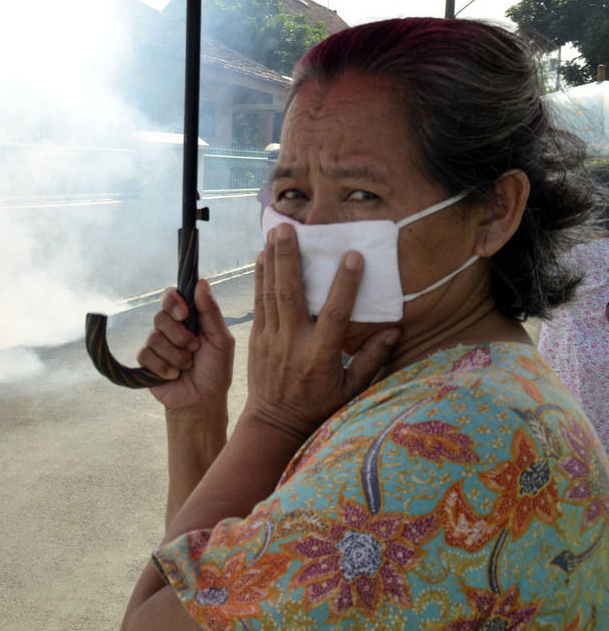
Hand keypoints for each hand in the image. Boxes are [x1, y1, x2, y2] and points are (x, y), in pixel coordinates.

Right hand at [137, 278, 235, 414]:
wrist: (203, 401)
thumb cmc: (216, 370)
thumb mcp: (221, 339)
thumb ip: (211, 311)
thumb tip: (201, 282)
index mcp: (188, 318)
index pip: (171, 296)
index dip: (173, 302)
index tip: (184, 314)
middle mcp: (170, 328)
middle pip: (160, 317)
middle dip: (180, 336)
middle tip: (194, 348)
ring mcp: (157, 345)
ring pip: (154, 337)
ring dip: (175, 355)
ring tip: (187, 366)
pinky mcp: (146, 362)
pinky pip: (146, 355)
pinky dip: (163, 367)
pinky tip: (174, 375)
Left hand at [246, 223, 399, 441]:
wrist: (274, 423)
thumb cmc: (318, 406)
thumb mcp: (351, 389)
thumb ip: (372, 359)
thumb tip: (394, 330)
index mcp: (321, 355)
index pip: (334, 314)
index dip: (344, 284)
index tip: (352, 256)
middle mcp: (293, 343)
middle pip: (291, 295)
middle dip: (289, 260)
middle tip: (290, 229)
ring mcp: (271, 340)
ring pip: (271, 294)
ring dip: (272, 261)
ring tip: (275, 231)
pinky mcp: (257, 339)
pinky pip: (259, 304)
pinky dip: (260, 279)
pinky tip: (262, 257)